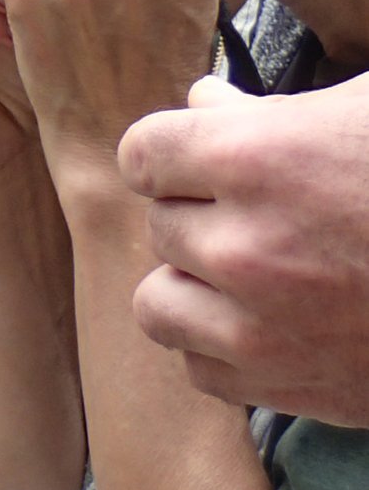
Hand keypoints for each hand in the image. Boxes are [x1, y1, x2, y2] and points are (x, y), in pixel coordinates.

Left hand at [124, 73, 368, 425]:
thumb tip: (202, 99)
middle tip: (271, 214)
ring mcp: (263, 327)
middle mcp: (244, 246)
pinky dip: (225, 349)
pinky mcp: (291, 390)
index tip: (213, 158)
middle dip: (205, 216)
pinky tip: (274, 323)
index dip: (180, 153)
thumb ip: (275, 111)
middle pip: (161, 225)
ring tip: (257, 273)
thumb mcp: (366, 115)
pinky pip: (200, 368)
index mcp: (258, 159)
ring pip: (159, 302)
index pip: (142, 153)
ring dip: (198, 287)